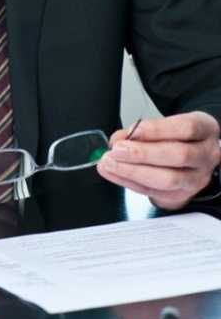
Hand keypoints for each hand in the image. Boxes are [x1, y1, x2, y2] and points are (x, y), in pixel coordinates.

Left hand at [97, 111, 220, 209]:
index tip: (132, 131)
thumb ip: (142, 129)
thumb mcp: (166, 123)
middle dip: (143, 154)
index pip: (186, 128)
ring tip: (111, 163)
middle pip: (179, 155)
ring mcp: (198, 178)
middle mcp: (206, 155)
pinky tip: (114, 173)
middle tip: (117, 150)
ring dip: (134, 171)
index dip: (157, 130)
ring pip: (168, 179)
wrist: (189, 152)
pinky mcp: (183, 195)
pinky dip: (130, 182)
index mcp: (205, 130)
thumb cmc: (176, 135)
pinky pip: (155, 192)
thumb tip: (120, 139)